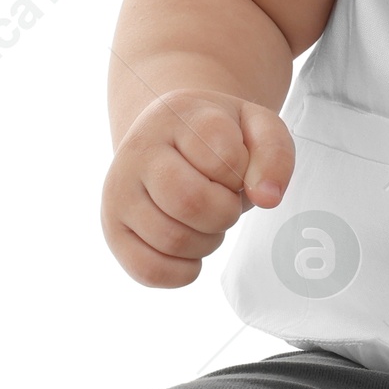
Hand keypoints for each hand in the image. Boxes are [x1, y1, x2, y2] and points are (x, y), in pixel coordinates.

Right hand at [101, 88, 294, 287]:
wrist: (171, 136)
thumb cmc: (219, 136)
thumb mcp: (257, 127)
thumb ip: (275, 153)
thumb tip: (267, 198)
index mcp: (176, 117)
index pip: (224, 157)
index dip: (243, 173)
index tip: (235, 167)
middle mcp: (137, 151)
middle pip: (191, 202)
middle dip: (225, 212)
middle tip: (224, 201)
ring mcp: (118, 193)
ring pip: (172, 240)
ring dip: (208, 241)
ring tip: (206, 219)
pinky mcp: (113, 231)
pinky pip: (150, 271)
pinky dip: (184, 271)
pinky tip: (190, 247)